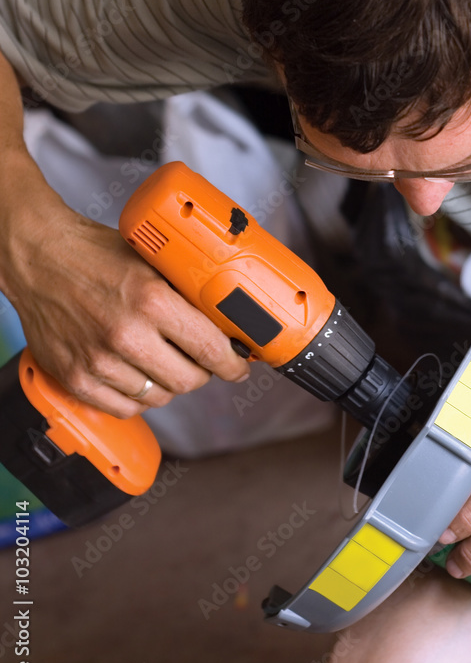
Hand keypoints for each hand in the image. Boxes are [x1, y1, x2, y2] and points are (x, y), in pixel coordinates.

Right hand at [2, 187, 249, 417]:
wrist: (39, 258)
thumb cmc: (95, 255)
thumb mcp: (152, 262)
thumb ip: (186, 292)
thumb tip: (226, 319)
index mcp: (151, 300)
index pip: (209, 348)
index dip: (231, 363)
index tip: (238, 366)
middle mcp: (126, 335)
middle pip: (188, 380)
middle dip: (203, 373)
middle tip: (202, 361)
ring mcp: (98, 361)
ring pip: (159, 397)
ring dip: (170, 384)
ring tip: (165, 363)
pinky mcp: (75, 378)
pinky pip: (125, 408)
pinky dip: (139, 398)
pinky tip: (139, 376)